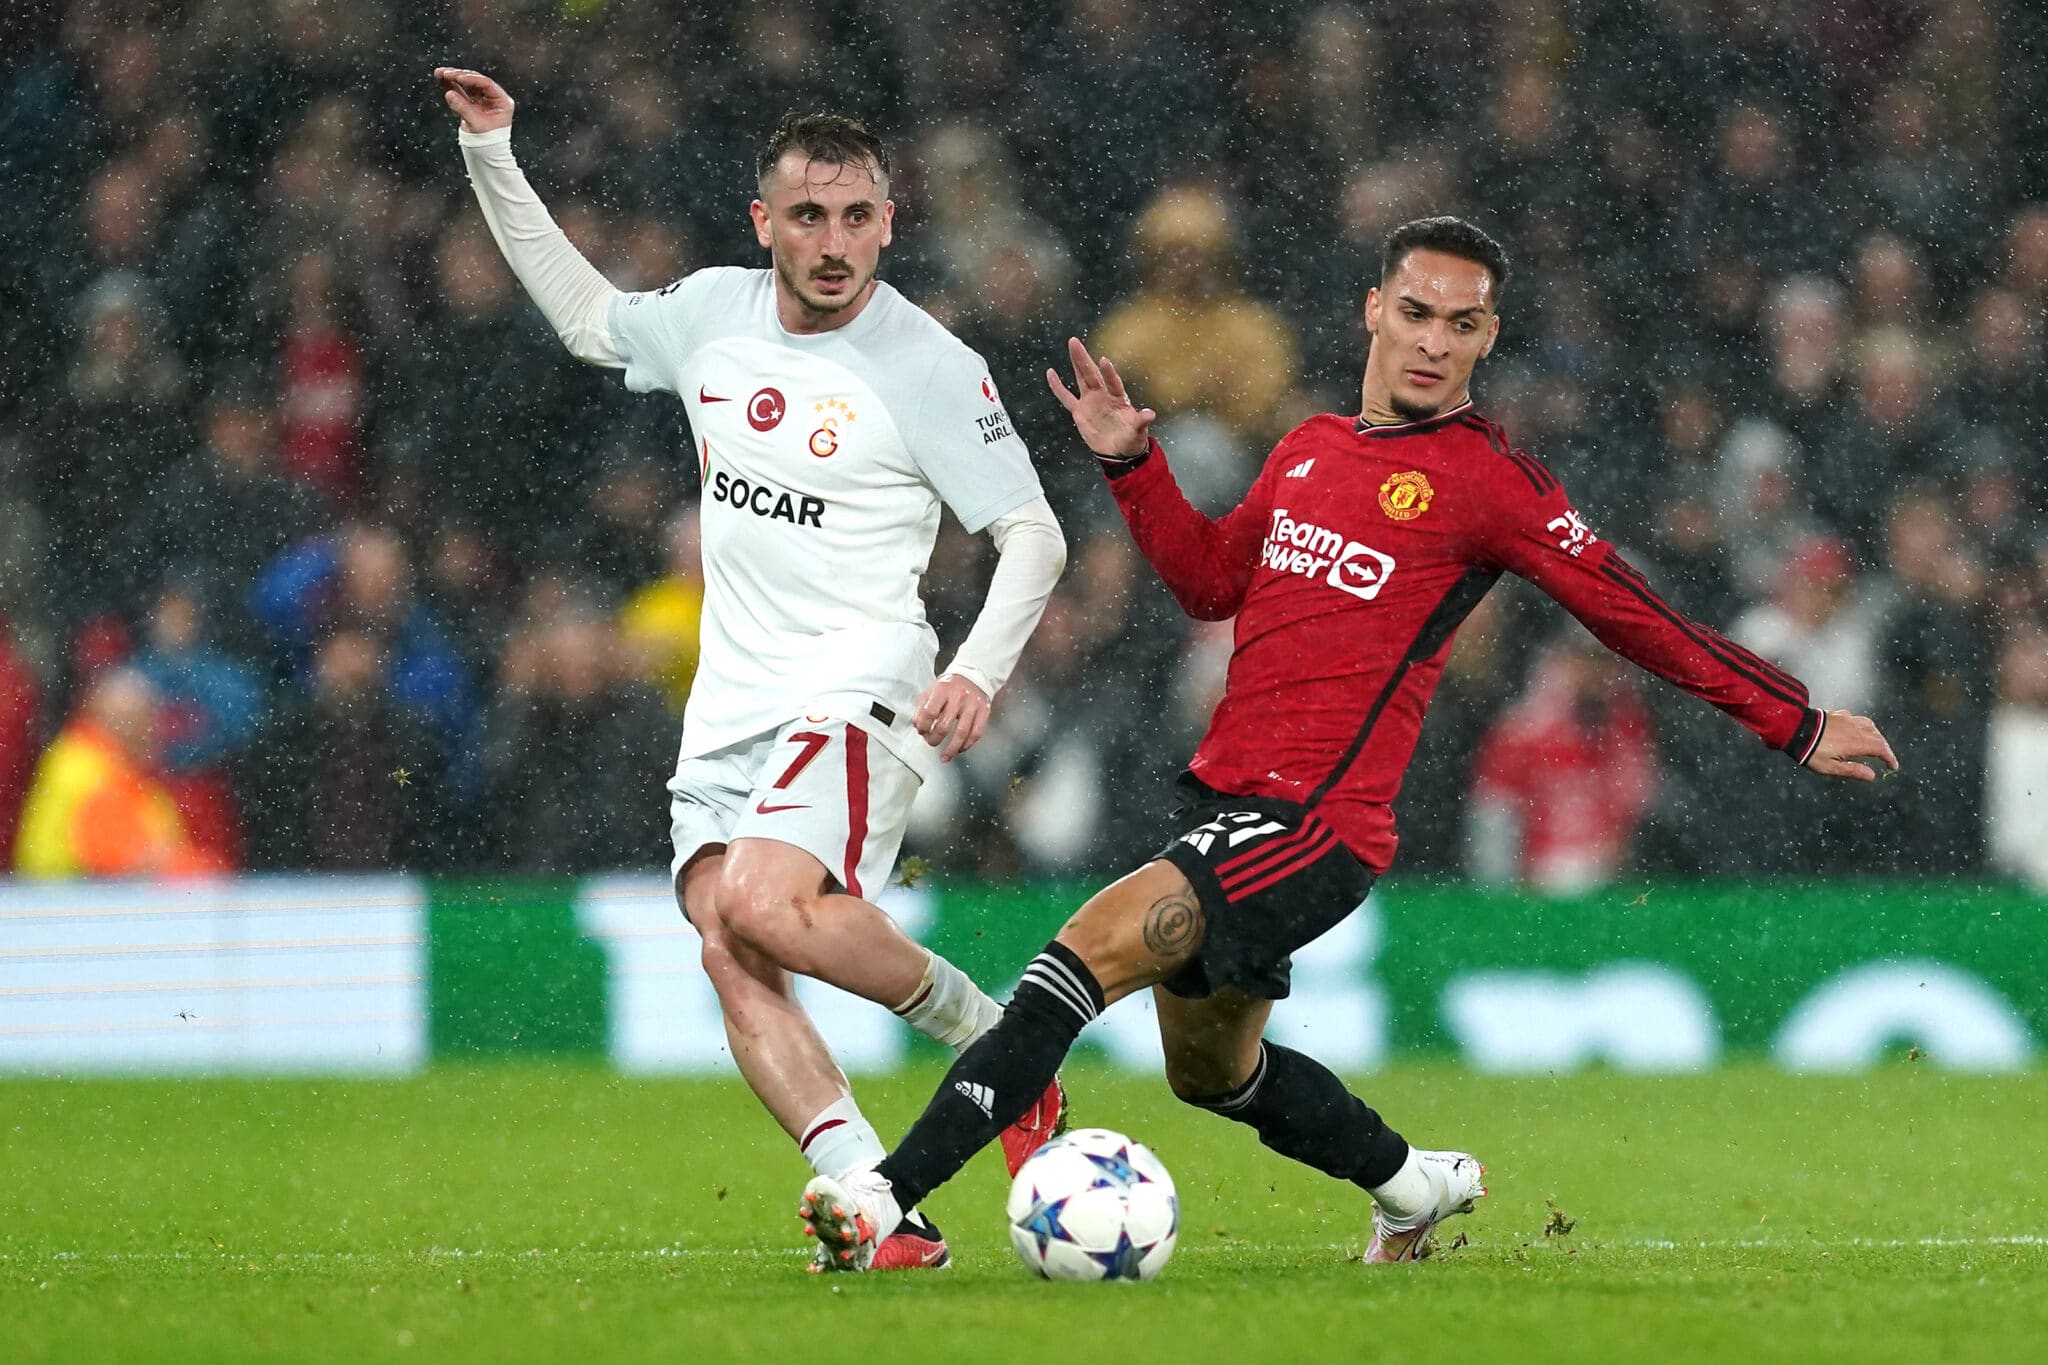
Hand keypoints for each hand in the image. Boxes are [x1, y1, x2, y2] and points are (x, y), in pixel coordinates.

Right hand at [435, 67, 514, 133]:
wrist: (486, 153)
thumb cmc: (488, 141)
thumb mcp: (476, 124)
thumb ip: (463, 108)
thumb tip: (450, 94)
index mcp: (501, 102)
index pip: (486, 84)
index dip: (471, 79)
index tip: (458, 77)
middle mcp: (493, 99)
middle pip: (475, 82)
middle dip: (459, 76)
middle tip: (445, 73)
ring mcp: (482, 100)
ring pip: (467, 85)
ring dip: (453, 79)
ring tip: (439, 74)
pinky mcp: (472, 104)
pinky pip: (461, 92)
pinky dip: (451, 87)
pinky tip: (442, 80)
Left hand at [914, 673, 990, 762]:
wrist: (972, 676)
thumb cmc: (949, 686)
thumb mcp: (931, 690)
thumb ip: (922, 707)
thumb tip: (918, 726)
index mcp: (943, 689)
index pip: (929, 712)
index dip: (923, 726)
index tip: (921, 731)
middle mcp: (959, 696)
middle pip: (944, 726)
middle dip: (934, 739)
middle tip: (931, 742)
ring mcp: (973, 704)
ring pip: (962, 733)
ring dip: (951, 749)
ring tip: (945, 756)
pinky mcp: (984, 710)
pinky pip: (976, 733)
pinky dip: (967, 745)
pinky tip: (960, 749)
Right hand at [1047, 336, 1155, 458]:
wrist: (1119, 451)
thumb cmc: (1131, 439)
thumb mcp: (1138, 432)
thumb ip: (1141, 421)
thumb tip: (1151, 414)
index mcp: (1118, 398)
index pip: (1112, 383)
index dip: (1108, 373)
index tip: (1104, 361)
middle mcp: (1104, 395)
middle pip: (1092, 374)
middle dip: (1084, 359)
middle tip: (1074, 342)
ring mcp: (1091, 401)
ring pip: (1081, 379)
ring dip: (1076, 363)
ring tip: (1071, 345)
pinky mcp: (1080, 411)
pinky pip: (1066, 397)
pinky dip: (1058, 387)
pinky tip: (1051, 373)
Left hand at [1802, 709, 1899, 781]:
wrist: (1795, 729)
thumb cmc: (1810, 752)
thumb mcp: (1830, 767)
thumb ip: (1852, 770)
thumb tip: (1872, 775)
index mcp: (1856, 743)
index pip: (1881, 749)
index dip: (1890, 758)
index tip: (1893, 766)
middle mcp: (1855, 729)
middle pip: (1878, 736)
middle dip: (1885, 748)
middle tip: (1886, 758)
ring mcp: (1847, 719)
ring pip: (1870, 725)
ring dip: (1877, 735)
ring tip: (1876, 743)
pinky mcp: (1838, 714)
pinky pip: (1857, 719)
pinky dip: (1864, 726)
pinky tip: (1858, 730)